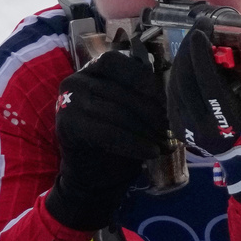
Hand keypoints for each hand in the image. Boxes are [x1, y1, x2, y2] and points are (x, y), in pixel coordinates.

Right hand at [46, 51, 167, 230]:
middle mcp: (75, 81)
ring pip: (118, 112)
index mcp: (90, 71)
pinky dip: (134, 144)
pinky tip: (152, 153)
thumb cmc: (115, 139)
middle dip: (150, 110)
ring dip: (146, 129)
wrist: (90, 176)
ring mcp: (68, 103)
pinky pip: (109, 133)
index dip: (144, 79)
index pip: (118, 64)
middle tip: (171, 128)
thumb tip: (172, 93)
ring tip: (165, 143)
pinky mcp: (68, 127)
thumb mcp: (129, 110)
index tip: (166, 100)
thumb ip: (140, 94)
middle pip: (121, 90)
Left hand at [167, 28, 240, 204]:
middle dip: (190, 48)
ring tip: (197, 37)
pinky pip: (174, 92)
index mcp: (230, 125)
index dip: (202, 56)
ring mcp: (186, 129)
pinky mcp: (178, 125)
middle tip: (201, 25)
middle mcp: (203, 129)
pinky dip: (181, 70)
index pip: (210, 87)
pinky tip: (190, 56)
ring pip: (176, 84)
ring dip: (184, 56)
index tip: (203, 29)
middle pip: (186, 81)